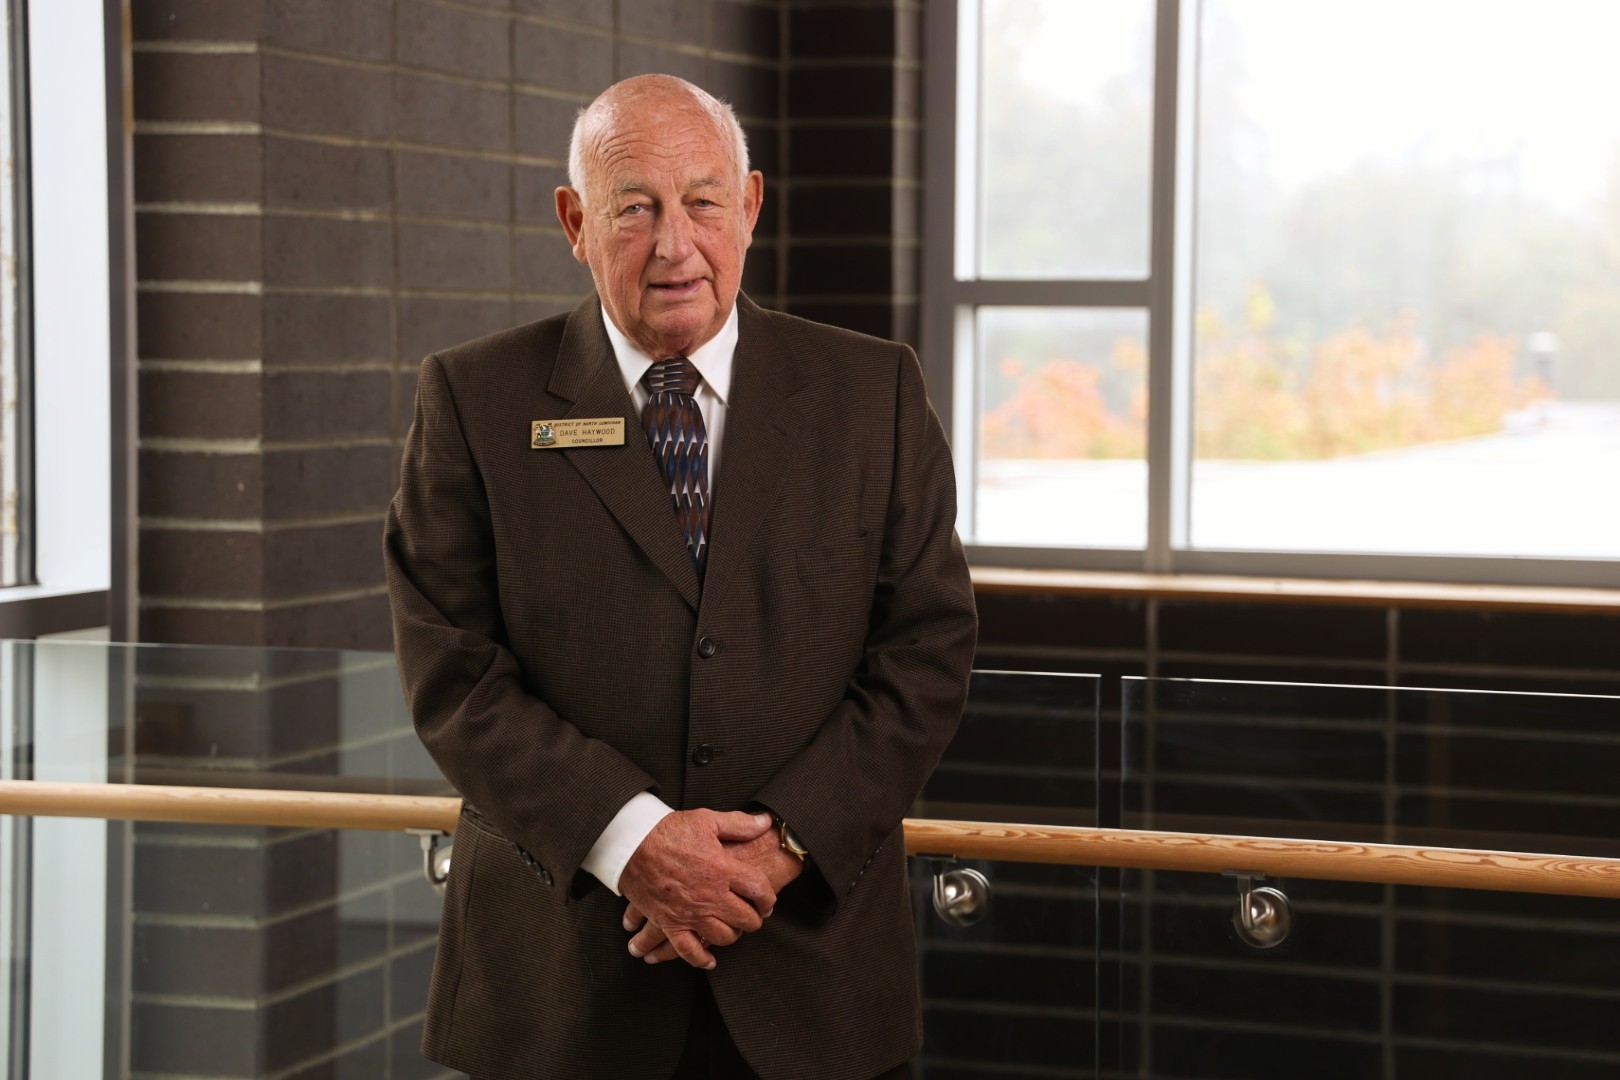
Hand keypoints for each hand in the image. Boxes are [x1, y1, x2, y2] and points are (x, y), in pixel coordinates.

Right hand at [617, 809, 776, 968]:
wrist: (630, 843)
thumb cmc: (668, 830)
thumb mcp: (707, 820)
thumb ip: (739, 824)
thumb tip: (766, 821)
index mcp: (722, 868)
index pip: (759, 890)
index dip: (768, 898)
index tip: (767, 901)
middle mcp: (710, 895)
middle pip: (745, 918)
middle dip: (755, 919)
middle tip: (754, 916)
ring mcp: (690, 912)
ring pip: (722, 937)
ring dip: (732, 935)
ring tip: (733, 929)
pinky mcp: (669, 922)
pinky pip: (688, 950)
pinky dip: (701, 959)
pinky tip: (709, 960)